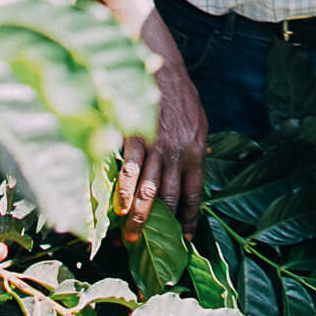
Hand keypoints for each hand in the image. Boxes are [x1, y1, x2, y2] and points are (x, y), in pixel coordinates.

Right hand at [116, 62, 207, 242]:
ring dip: (137, 217)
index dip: (188, 219)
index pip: (194, 194)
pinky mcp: (136, 136)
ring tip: (129, 238)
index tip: (185, 240)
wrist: (162, 67)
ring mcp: (157, 146)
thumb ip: (195, 149)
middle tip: (148, 248)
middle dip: (159, 228)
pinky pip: (129, 169)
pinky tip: (117, 207)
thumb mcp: (199, 122)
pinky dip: (123, 191)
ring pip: (148, 190)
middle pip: (169, 199)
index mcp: (196, 151)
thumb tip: (193, 173)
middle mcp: (178, 153)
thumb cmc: (180, 95)